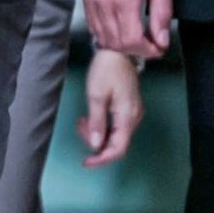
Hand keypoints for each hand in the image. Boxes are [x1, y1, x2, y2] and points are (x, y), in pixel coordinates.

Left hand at [77, 48, 143, 165]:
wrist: (118, 50)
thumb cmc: (107, 70)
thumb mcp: (96, 96)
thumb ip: (96, 122)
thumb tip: (94, 145)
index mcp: (128, 117)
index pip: (118, 149)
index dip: (102, 159)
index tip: (86, 162)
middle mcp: (134, 118)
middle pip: (116, 143)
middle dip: (95, 142)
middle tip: (79, 127)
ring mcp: (133, 113)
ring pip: (115, 135)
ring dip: (96, 132)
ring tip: (81, 120)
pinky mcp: (129, 108)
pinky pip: (116, 125)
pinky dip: (102, 125)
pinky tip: (90, 117)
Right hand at [85, 0, 173, 58]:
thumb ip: (161, 14)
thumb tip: (161, 41)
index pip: (132, 41)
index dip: (148, 51)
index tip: (158, 48)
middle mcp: (104, 3)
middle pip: (116, 44)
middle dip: (136, 50)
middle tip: (151, 44)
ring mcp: (92, 1)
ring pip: (103, 38)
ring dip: (121, 44)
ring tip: (137, 37)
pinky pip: (93, 26)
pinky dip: (107, 34)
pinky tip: (120, 28)